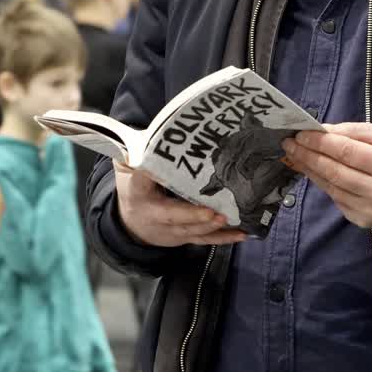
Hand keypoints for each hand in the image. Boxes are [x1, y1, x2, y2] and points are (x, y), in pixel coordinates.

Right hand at [115, 162, 247, 248]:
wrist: (131, 222)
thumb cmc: (136, 187)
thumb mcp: (130, 167)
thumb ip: (140, 151)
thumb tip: (161, 132)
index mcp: (137, 192)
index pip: (140, 182)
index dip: (147, 176)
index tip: (155, 169)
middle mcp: (152, 215)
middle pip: (172, 216)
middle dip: (192, 215)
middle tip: (212, 212)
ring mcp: (169, 231)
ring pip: (190, 231)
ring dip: (210, 228)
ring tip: (230, 221)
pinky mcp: (184, 238)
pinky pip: (203, 240)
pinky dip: (223, 238)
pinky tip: (241, 234)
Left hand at [282, 123, 371, 228]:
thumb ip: (354, 131)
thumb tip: (323, 131)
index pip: (346, 151)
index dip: (319, 142)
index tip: (300, 134)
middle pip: (334, 171)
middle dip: (308, 155)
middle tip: (289, 144)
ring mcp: (370, 210)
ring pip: (331, 186)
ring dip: (309, 170)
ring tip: (295, 156)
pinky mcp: (362, 221)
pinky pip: (335, 198)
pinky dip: (322, 183)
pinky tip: (312, 172)